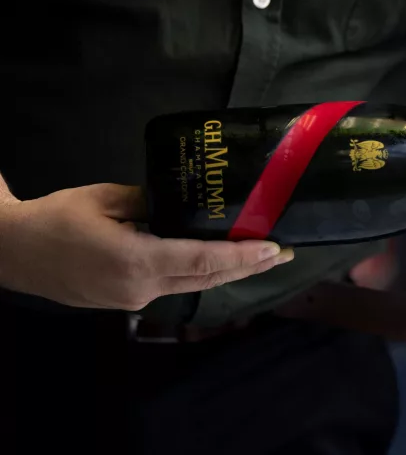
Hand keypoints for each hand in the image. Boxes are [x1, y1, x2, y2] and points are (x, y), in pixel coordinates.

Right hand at [0, 183, 293, 310]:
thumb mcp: (105, 198)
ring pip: (192, 286)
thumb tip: (181, 203)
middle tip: (283, 253)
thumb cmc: (55, 219)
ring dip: (227, 272)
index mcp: (137, 261)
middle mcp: (141, 288)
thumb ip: (150, 202)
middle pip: (207, 279)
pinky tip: (216, 262)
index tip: (275, 249)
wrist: (10, 251)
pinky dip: (199, 274)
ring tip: (259, 257)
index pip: (204, 261)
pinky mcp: (124, 302)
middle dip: (249, 267)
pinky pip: (172, 287)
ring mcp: (133, 300)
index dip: (244, 257)